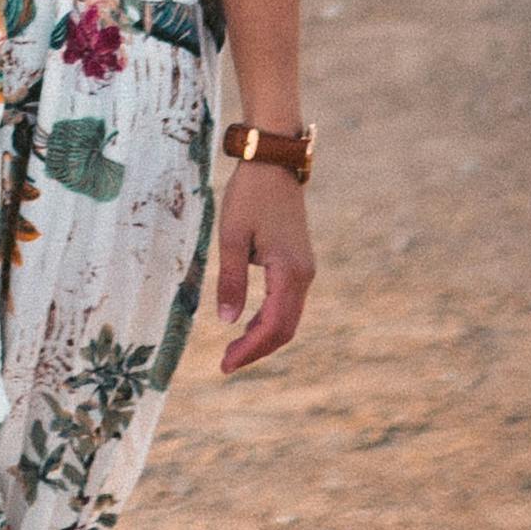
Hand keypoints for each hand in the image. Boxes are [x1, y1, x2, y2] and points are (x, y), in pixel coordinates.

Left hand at [212, 155, 314, 371]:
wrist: (274, 165)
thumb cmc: (249, 196)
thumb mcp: (231, 236)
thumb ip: (231, 280)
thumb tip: (228, 321)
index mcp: (289, 271)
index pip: (273, 326)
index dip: (251, 350)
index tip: (226, 365)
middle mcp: (304, 275)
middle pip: (285, 329)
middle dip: (257, 350)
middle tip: (226, 363)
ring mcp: (304, 270)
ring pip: (288, 318)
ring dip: (263, 337)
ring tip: (233, 349)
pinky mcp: (298, 264)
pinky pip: (288, 303)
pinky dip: (269, 320)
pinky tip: (248, 325)